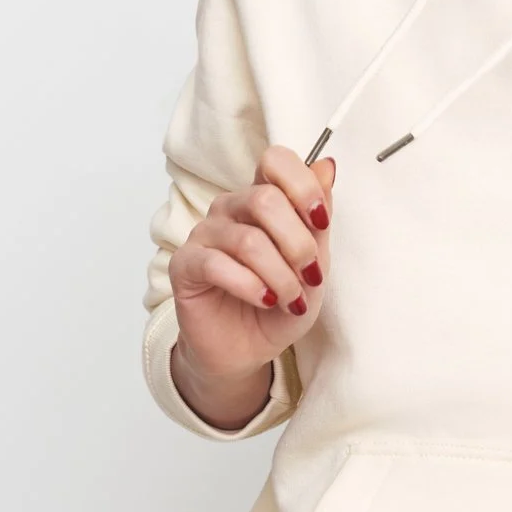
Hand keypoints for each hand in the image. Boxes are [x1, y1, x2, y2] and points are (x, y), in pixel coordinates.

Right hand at [169, 145, 334, 393]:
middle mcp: (230, 208)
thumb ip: (317, 219)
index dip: (304, 186)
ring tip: (290, 299)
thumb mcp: (315, 265)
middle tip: (310, 276)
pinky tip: (265, 300)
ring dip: (280, 276)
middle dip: (298, 244)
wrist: (250, 350)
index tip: (322, 223)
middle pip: (266, 198)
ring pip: (248, 240)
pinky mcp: (184, 265)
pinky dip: (251, 286)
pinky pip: (218, 265)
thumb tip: (327, 166)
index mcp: (262, 198)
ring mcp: (204, 234)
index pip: (275, 161)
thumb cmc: (281, 304)